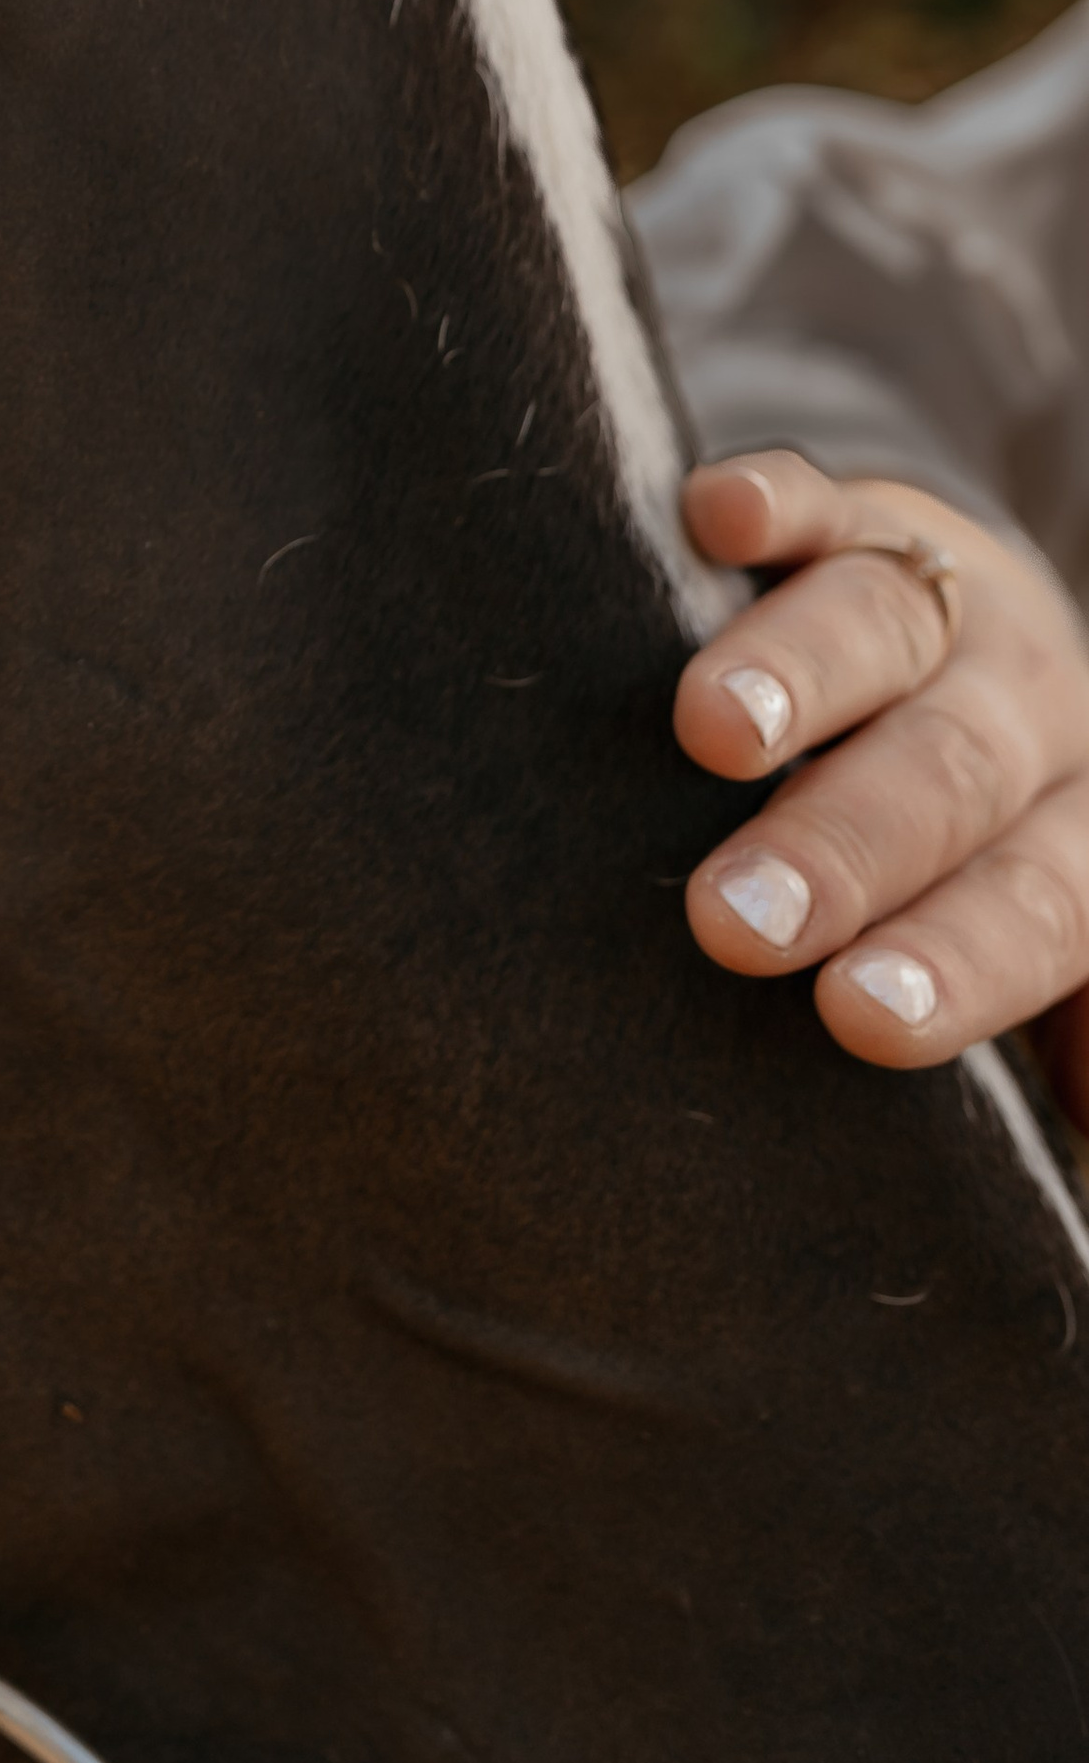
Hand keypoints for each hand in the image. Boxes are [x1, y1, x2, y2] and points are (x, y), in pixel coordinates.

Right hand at [676, 452, 1088, 1126]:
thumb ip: (1070, 1067)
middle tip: (738, 920)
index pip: (1043, 903)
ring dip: (800, 678)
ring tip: (710, 731)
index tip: (856, 1019)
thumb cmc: (977, 873)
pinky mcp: (862, 513)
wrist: (987, 657)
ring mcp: (949, 601)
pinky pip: (823, 497)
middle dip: (847, 848)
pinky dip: (775, 502)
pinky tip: (718, 517)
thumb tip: (1070, 1264)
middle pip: (953, 776)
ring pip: (889, 627)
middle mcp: (1034, 713)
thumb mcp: (1035, 957)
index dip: (958, 960)